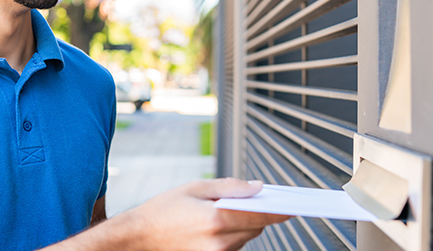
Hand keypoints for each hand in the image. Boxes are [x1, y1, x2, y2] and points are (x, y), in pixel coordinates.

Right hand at [43, 178, 290, 250]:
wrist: (138, 238)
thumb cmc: (162, 210)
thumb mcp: (195, 187)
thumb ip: (230, 187)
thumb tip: (258, 188)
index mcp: (216, 221)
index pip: (262, 215)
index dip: (280, 209)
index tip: (293, 205)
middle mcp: (220, 244)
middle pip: (256, 228)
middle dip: (254, 213)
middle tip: (246, 200)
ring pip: (245, 239)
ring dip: (241, 226)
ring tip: (216, 214)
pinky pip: (232, 248)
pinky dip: (230, 237)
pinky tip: (212, 227)